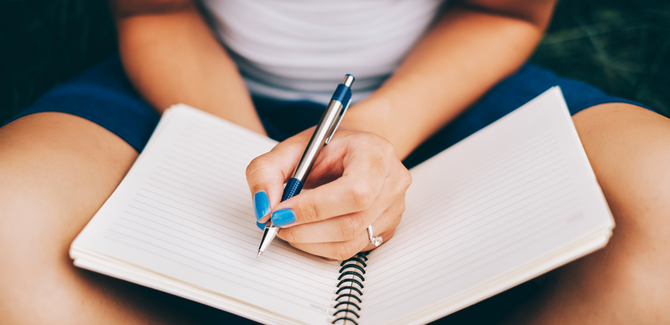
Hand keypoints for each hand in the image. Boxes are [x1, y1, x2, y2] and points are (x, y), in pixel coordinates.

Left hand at [246, 127, 411, 259]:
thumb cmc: (329, 147)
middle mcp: (392, 183)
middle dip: (305, 230)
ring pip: (349, 243)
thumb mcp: (293, 147)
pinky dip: (321, 246)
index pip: (354, 191)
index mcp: (376, 153)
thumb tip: (264, 206)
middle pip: (351, 223)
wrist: (355, 149)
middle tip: (276, 224)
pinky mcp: (387, 230)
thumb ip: (267, 171)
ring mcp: (394, 209)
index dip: (314, 208)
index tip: (279, 213)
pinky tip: (308, 230)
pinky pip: (351, 250)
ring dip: (309, 241)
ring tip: (289, 226)